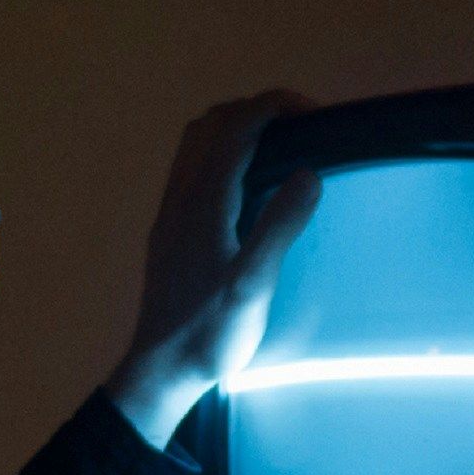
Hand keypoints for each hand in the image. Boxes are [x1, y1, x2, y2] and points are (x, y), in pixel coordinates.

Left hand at [101, 90, 324, 448]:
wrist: (160, 368)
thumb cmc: (211, 333)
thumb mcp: (254, 285)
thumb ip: (279, 227)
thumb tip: (309, 174)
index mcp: (204, 202)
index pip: (236, 127)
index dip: (275, 106)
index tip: (313, 112)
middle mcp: (181, 196)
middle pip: (212, 123)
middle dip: (256, 109)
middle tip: (299, 125)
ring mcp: (170, 211)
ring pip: (196, 143)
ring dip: (236, 128)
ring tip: (276, 144)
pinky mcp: (169, 229)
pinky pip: (191, 167)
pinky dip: (222, 152)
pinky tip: (245, 183)